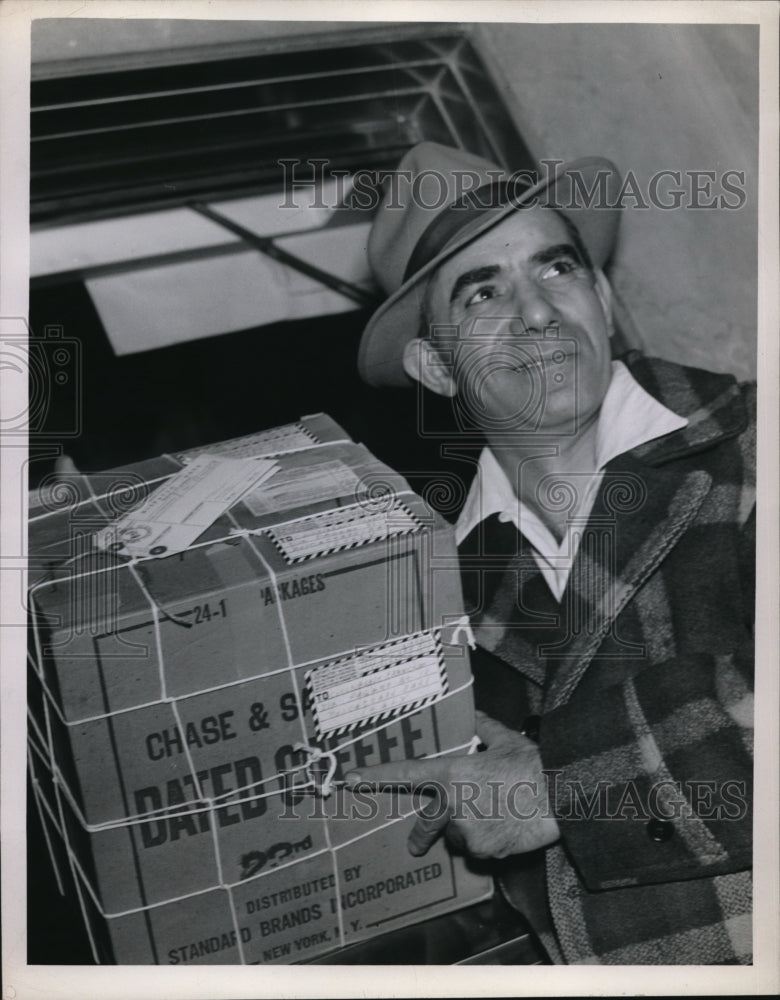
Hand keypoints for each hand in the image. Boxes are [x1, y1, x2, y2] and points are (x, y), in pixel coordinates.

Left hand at [344, 711, 559, 859]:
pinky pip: (479, 850)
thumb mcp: (505, 740)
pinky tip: (506, 828)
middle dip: (422, 835)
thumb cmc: (532, 764)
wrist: (559, 795)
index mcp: (452, 774)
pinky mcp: (486, 852)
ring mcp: (468, 832)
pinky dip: (487, 843)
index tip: (349, 779)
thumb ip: (484, 729)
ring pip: (458, 836)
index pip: (405, 774)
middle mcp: (453, 805)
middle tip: (416, 844)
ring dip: (466, 831)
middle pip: (428, 825)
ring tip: (495, 816)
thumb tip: (475, 716)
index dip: (375, 776)